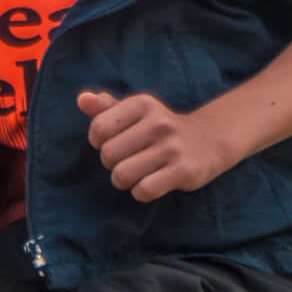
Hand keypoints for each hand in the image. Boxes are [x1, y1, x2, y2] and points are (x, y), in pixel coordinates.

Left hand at [77, 90, 231, 200]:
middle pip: (108, 155)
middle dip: (111, 164)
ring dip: (124, 181)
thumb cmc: (160, 128)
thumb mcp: (136, 112)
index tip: (113, 142)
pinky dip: (141, 192)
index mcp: (142, 104)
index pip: (98, 128)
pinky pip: (144, 190)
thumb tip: (82, 99)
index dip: (99, 141)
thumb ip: (106, 107)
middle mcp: (158, 122)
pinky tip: (151, 184)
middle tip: (128, 160)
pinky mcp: (183, 170)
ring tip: (137, 174)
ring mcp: (172, 147)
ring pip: (122, 175)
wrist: (209, 139)